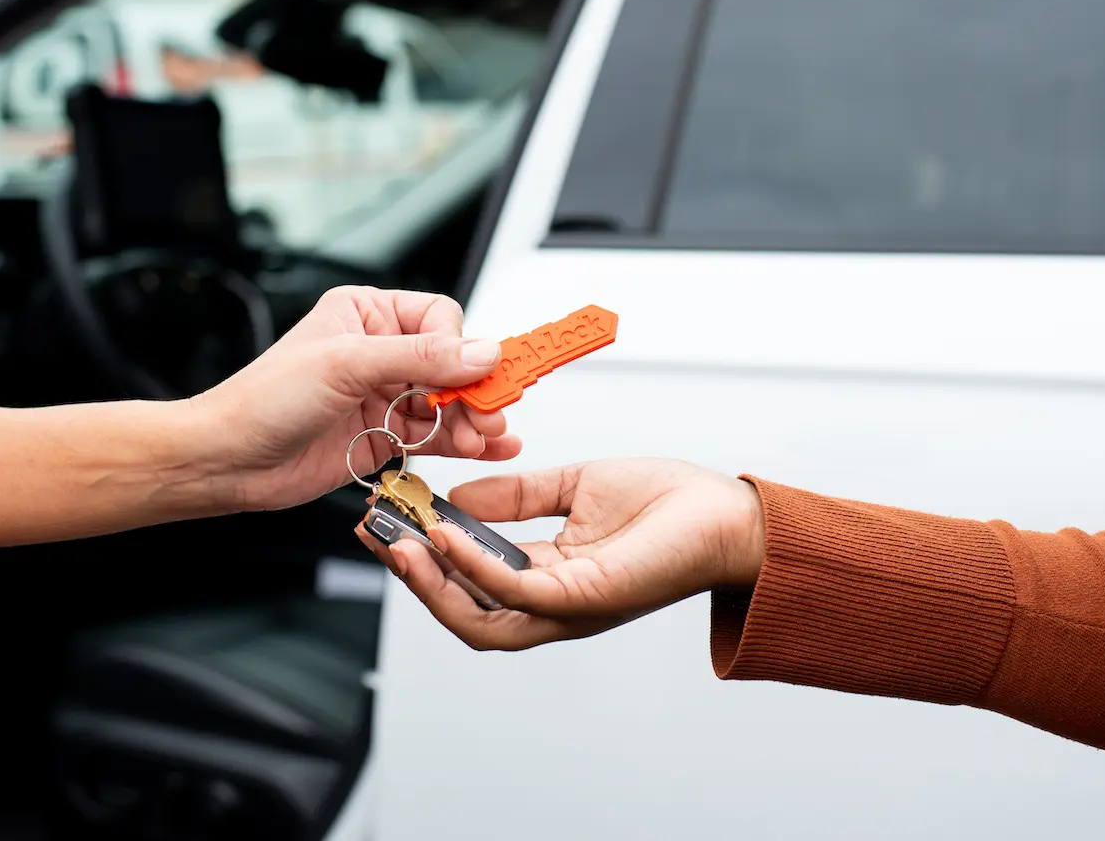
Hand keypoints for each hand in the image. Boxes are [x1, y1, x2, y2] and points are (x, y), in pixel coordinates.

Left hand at [189, 287, 520, 510]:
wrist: (229, 460)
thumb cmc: (264, 399)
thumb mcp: (346, 363)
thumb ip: (419, 357)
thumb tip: (479, 351)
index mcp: (366, 314)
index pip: (440, 318)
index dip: (461, 346)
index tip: (477, 374)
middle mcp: (379, 352)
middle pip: (451, 363)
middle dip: (473, 389)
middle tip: (491, 412)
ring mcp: (383, 396)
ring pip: (448, 403)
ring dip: (472, 419)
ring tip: (489, 435)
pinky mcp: (384, 437)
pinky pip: (435, 436)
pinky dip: (463, 442)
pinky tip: (487, 447)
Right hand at [355, 458, 764, 649]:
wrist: (727, 512)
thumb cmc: (667, 504)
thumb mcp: (574, 486)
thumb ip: (517, 497)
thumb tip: (459, 497)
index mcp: (548, 578)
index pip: (470, 581)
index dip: (424, 557)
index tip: (389, 521)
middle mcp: (552, 604)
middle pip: (463, 612)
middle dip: (413, 580)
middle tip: (377, 537)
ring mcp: (568, 607)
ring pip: (480, 617)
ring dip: (431, 584)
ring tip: (398, 542)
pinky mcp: (585, 597)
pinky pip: (515, 591)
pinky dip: (474, 567)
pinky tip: (446, 534)